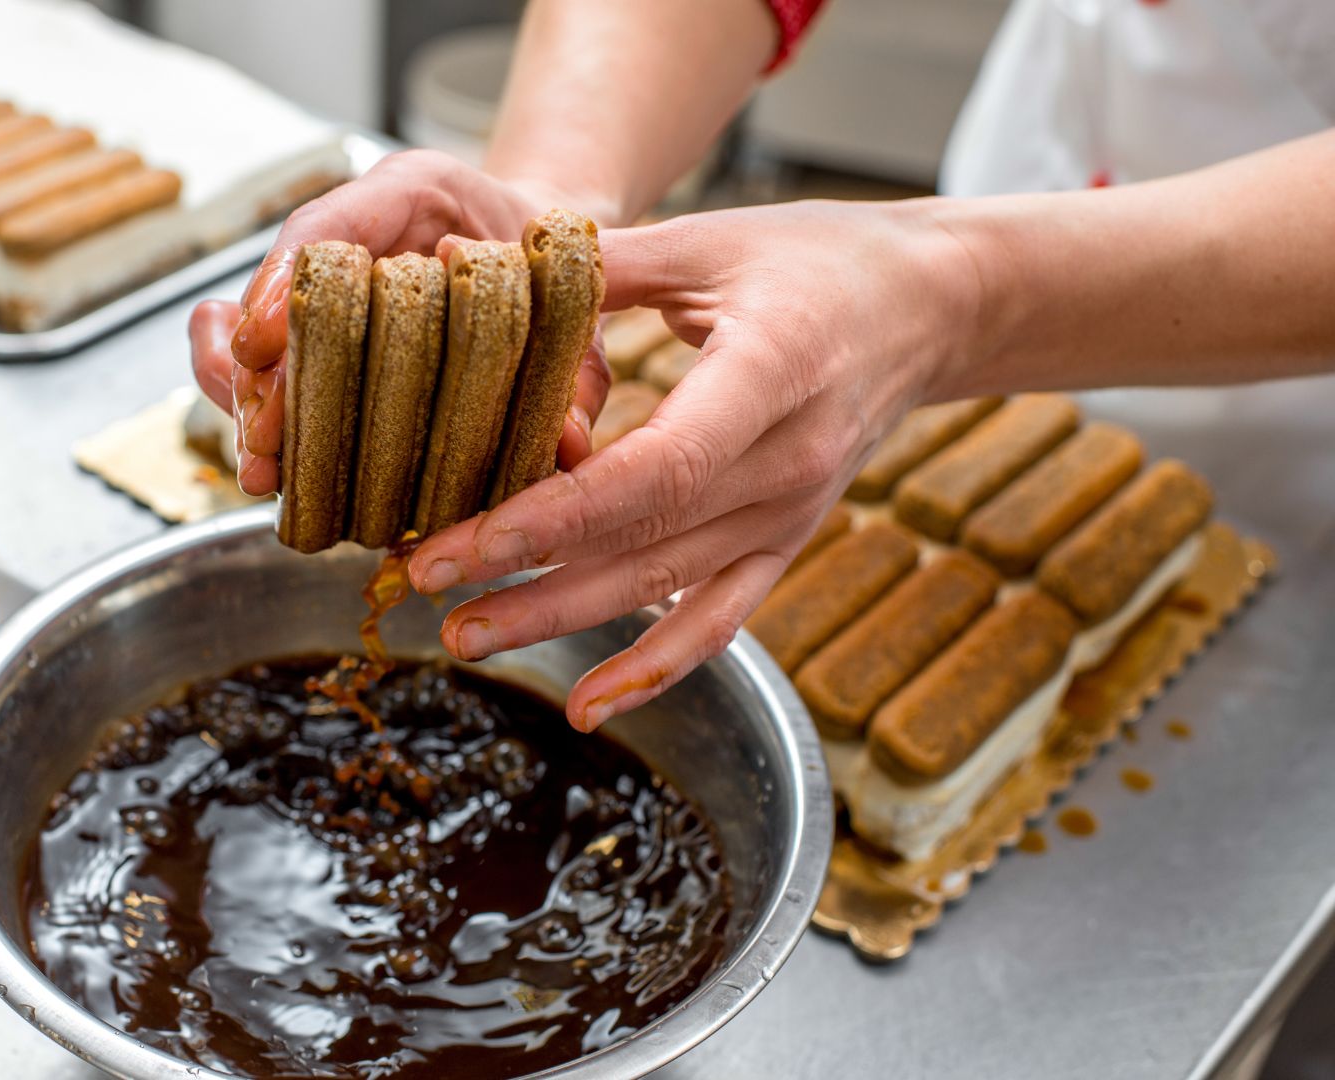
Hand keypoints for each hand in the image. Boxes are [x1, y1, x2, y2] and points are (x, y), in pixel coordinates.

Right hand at [190, 149, 611, 494]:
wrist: (542, 242)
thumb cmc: (555, 260)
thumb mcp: (583, 304)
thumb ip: (579, 361)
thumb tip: (569, 442)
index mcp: (415, 191)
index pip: (329, 226)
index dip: (285, 284)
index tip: (262, 342)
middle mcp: (359, 233)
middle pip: (280, 296)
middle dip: (262, 372)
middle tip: (263, 437)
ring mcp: (336, 282)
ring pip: (264, 335)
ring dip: (253, 401)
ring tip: (259, 468)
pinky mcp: (332, 330)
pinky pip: (281, 366)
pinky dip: (269, 411)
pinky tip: (265, 462)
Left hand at [407, 199, 985, 730]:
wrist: (931, 307)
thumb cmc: (815, 259)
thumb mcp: (709, 242)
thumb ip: (593, 263)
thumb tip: (462, 257)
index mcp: (771, 374)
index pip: (657, 468)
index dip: (557, 514)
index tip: (465, 535)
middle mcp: (786, 463)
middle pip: (643, 540)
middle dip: (525, 571)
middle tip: (423, 582)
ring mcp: (790, 514)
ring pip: (664, 588)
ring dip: (561, 619)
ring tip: (464, 635)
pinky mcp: (785, 542)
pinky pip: (719, 621)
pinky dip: (654, 669)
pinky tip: (587, 705)